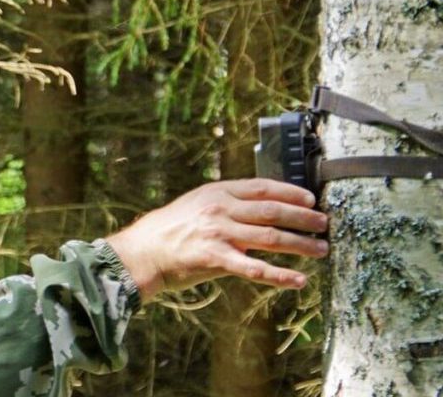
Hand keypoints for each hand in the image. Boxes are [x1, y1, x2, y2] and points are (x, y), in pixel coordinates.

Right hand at [106, 178, 327, 301]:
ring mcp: (219, 234)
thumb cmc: (170, 228)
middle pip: (274, 211)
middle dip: (304, 218)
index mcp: (218, 191)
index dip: (292, 192)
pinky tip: (298, 280)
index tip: (311, 199)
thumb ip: (226, 202)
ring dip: (302, 245)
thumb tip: (260, 205)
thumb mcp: (197, 203)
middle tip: (325, 224)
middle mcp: (221, 209)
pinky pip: (255, 269)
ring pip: (272, 238)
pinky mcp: (216, 259)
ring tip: (321, 250)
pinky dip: (280, 276)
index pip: (264, 187)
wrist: (143, 251)